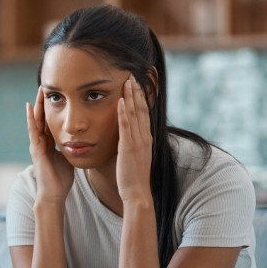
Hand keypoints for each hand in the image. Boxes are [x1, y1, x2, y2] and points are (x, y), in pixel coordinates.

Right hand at [27, 87, 74, 202]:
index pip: (50, 121)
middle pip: (42, 117)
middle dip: (44, 102)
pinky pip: (33, 131)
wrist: (54, 194)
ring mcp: (37, 145)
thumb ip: (71, 148)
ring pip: (36, 121)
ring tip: (39, 91)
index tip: (57, 93)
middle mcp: (41, 142)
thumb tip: (83, 140)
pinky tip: (30, 107)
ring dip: (37, 105)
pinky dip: (31, 118)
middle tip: (46, 86)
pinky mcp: (36, 149)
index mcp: (49, 143)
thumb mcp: (68, 158)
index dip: (52, 107)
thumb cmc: (61, 179)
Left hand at [116, 75, 152, 202]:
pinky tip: (121, 101)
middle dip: (137, 91)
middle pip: (142, 109)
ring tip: (127, 81)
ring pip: (135, 114)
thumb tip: (125, 136)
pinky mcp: (128, 147)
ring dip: (131, 96)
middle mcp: (144, 137)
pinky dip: (124, 113)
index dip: (141, 97)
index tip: (137, 83)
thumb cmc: (133, 177)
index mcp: (146, 138)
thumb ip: (131, 143)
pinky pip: (126, 127)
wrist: (137, 193)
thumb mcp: (134, 155)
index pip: (144, 113)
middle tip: (133, 75)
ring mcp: (138, 142)